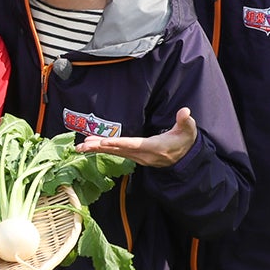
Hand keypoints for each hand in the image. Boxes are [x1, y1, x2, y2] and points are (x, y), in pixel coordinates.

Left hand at [75, 108, 197, 167]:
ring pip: (115, 153)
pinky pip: (116, 153)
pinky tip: (92, 146)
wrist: (185, 157)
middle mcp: (143, 155)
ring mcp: (138, 158)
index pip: (134, 144)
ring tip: (81, 146)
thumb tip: (185, 111)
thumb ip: (185, 121)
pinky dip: (103, 150)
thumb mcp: (189, 130)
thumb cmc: (185, 141)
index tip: (104, 141)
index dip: (119, 143)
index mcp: (154, 147)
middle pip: (118, 150)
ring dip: (98, 149)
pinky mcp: (135, 157)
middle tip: (81, 145)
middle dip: (100, 148)